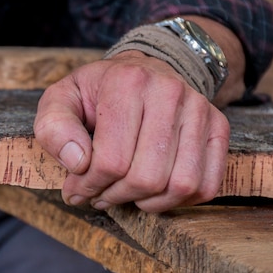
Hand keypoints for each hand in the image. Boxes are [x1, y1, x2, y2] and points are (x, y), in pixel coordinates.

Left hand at [33, 51, 229, 212]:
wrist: (145, 69)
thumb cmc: (98, 92)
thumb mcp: (61, 99)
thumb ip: (54, 128)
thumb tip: (78, 163)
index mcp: (126, 82)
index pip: (111, 160)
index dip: (88, 185)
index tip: (76, 189)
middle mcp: (169, 92)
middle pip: (146, 177)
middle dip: (115, 196)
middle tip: (99, 194)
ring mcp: (199, 110)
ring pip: (180, 185)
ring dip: (147, 203)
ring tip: (124, 194)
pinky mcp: (218, 127)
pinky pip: (206, 185)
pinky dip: (179, 201)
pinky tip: (154, 193)